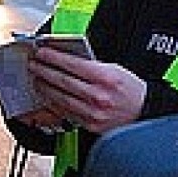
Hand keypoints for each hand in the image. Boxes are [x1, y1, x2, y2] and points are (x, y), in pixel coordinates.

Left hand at [28, 45, 145, 134]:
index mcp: (106, 77)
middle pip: (63, 81)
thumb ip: (92, 65)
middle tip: (34, 63)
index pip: (72, 64)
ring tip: (37, 78)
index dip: (54, 57)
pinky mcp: (90, 124)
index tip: (42, 52)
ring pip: (61, 97)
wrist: (144, 113)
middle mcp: (98, 96)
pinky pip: (66, 111)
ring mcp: (93, 112)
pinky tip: (47, 95)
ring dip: (45, 86)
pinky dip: (54, 102)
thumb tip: (67, 59)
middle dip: (44, 70)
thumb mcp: (115, 69)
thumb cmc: (131, 90)